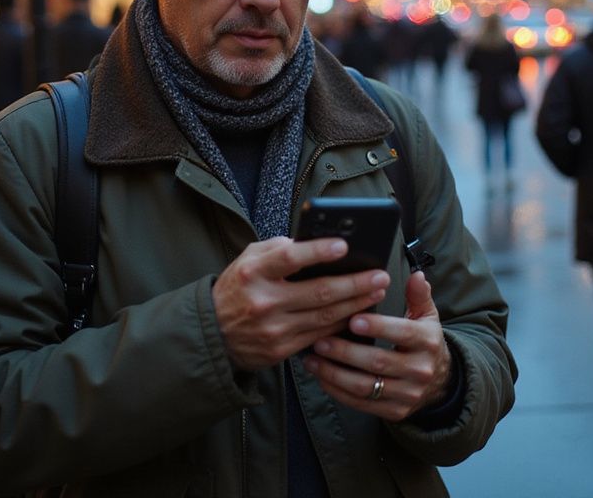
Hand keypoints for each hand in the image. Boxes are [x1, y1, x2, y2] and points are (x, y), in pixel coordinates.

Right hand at [212, 236, 389, 371]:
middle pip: (319, 291)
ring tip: (377, 292)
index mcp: (253, 272)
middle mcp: (263, 301)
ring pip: (325, 316)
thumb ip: (278, 248)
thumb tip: (314, 242)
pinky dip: (342, 324)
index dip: (319, 251)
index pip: (290, 258)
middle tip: (380, 275)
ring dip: (356, 304)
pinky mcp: (281, 350)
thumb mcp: (248, 259)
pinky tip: (358, 314)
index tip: (344, 246)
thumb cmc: (237, 288)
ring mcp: (273, 329)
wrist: (212, 334)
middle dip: (355, 283)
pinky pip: (320, 335)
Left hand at [303, 271, 452, 421]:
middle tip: (320, 341)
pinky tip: (322, 378)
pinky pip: (362, 403)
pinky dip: (339, 391)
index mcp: (428, 342)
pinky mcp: (395, 411)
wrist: (439, 382)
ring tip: (313, 360)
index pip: (402, 333)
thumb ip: (418, 295)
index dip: (378, 328)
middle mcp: (420, 370)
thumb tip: (417, 276)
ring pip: (366, 386)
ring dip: (335, 374)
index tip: (353, 320)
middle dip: (346, 352)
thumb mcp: (427, 316)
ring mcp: (407, 394)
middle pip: (379, 362)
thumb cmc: (424, 342)